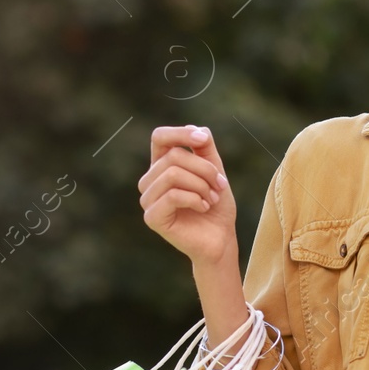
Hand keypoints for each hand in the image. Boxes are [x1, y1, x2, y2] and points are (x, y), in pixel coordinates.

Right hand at [140, 125, 236, 265]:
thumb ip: (205, 148)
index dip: (180, 133)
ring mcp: (148, 199)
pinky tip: (203, 207)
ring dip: (201, 185)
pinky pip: (173, 195)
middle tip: (220, 186)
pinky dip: (195, 199)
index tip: (203, 140)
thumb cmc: (216, 206)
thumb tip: (197, 130)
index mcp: (161, 166)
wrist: (220, 239)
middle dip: (204, 169)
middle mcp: (150, 181)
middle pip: (173, 156)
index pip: (160, 137)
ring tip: (211, 198)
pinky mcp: (152, 217)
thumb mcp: (214, 170)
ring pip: (173, 174)